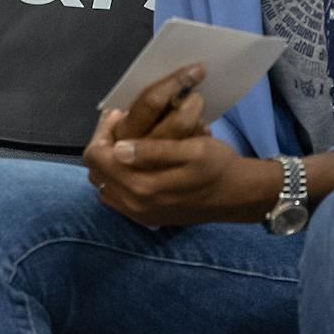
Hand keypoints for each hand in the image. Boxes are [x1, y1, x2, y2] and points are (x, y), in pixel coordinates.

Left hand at [83, 68, 271, 226]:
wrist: (238, 196)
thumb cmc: (218, 166)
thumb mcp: (192, 150)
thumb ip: (152, 151)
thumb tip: (118, 149)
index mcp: (142, 186)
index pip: (97, 157)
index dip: (101, 133)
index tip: (116, 115)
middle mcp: (134, 204)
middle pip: (95, 171)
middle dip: (102, 146)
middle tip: (117, 126)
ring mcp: (138, 214)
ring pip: (102, 184)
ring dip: (107, 162)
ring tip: (123, 143)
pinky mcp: (144, 218)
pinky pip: (115, 197)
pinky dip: (116, 178)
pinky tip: (131, 163)